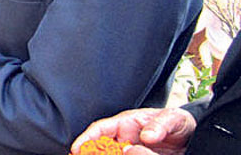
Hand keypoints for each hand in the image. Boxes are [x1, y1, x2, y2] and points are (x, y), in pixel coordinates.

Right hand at [71, 108, 195, 154]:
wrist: (193, 137)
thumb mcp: (174, 119)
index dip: (87, 138)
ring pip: (112, 154)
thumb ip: (161, 125)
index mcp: (128, 123)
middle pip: (101, 146)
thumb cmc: (179, 123)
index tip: (77, 148)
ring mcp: (131, 150)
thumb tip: (146, 135)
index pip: (101, 129)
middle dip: (89, 152)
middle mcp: (125, 137)